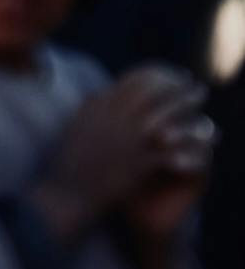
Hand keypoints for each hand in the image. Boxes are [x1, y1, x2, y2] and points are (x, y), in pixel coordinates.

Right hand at [35, 68, 206, 238]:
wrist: (65, 195)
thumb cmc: (68, 164)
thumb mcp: (74, 126)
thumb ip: (90, 107)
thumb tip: (102, 91)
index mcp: (97, 106)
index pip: (133, 79)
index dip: (157, 74)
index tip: (172, 75)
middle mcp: (114, 118)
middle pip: (155, 92)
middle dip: (178, 87)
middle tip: (195, 88)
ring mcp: (127, 140)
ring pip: (168, 116)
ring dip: (189, 111)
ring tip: (203, 114)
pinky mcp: (138, 164)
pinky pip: (173, 150)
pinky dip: (189, 146)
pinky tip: (201, 146)